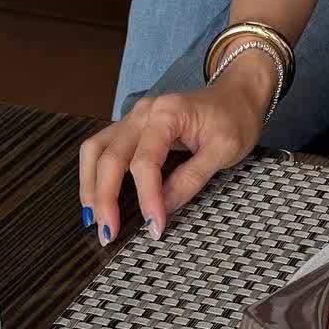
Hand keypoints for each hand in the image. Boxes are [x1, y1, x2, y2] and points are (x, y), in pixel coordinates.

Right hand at [78, 56, 270, 242]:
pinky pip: (102, 148)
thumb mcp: (225, 149)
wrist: (238, 94)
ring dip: (90, 186)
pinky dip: (93, 174)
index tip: (155, 226)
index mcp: (168, 112)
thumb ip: (192, 178)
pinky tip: (95, 199)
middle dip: (106, 198)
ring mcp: (134, 117)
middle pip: (110, 156)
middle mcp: (144, 112)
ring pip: (95, 150)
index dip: (147, 197)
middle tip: (109, 234)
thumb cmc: (235, 118)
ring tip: (94, 219)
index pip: (145, 161)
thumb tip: (163, 207)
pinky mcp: (132, 127)